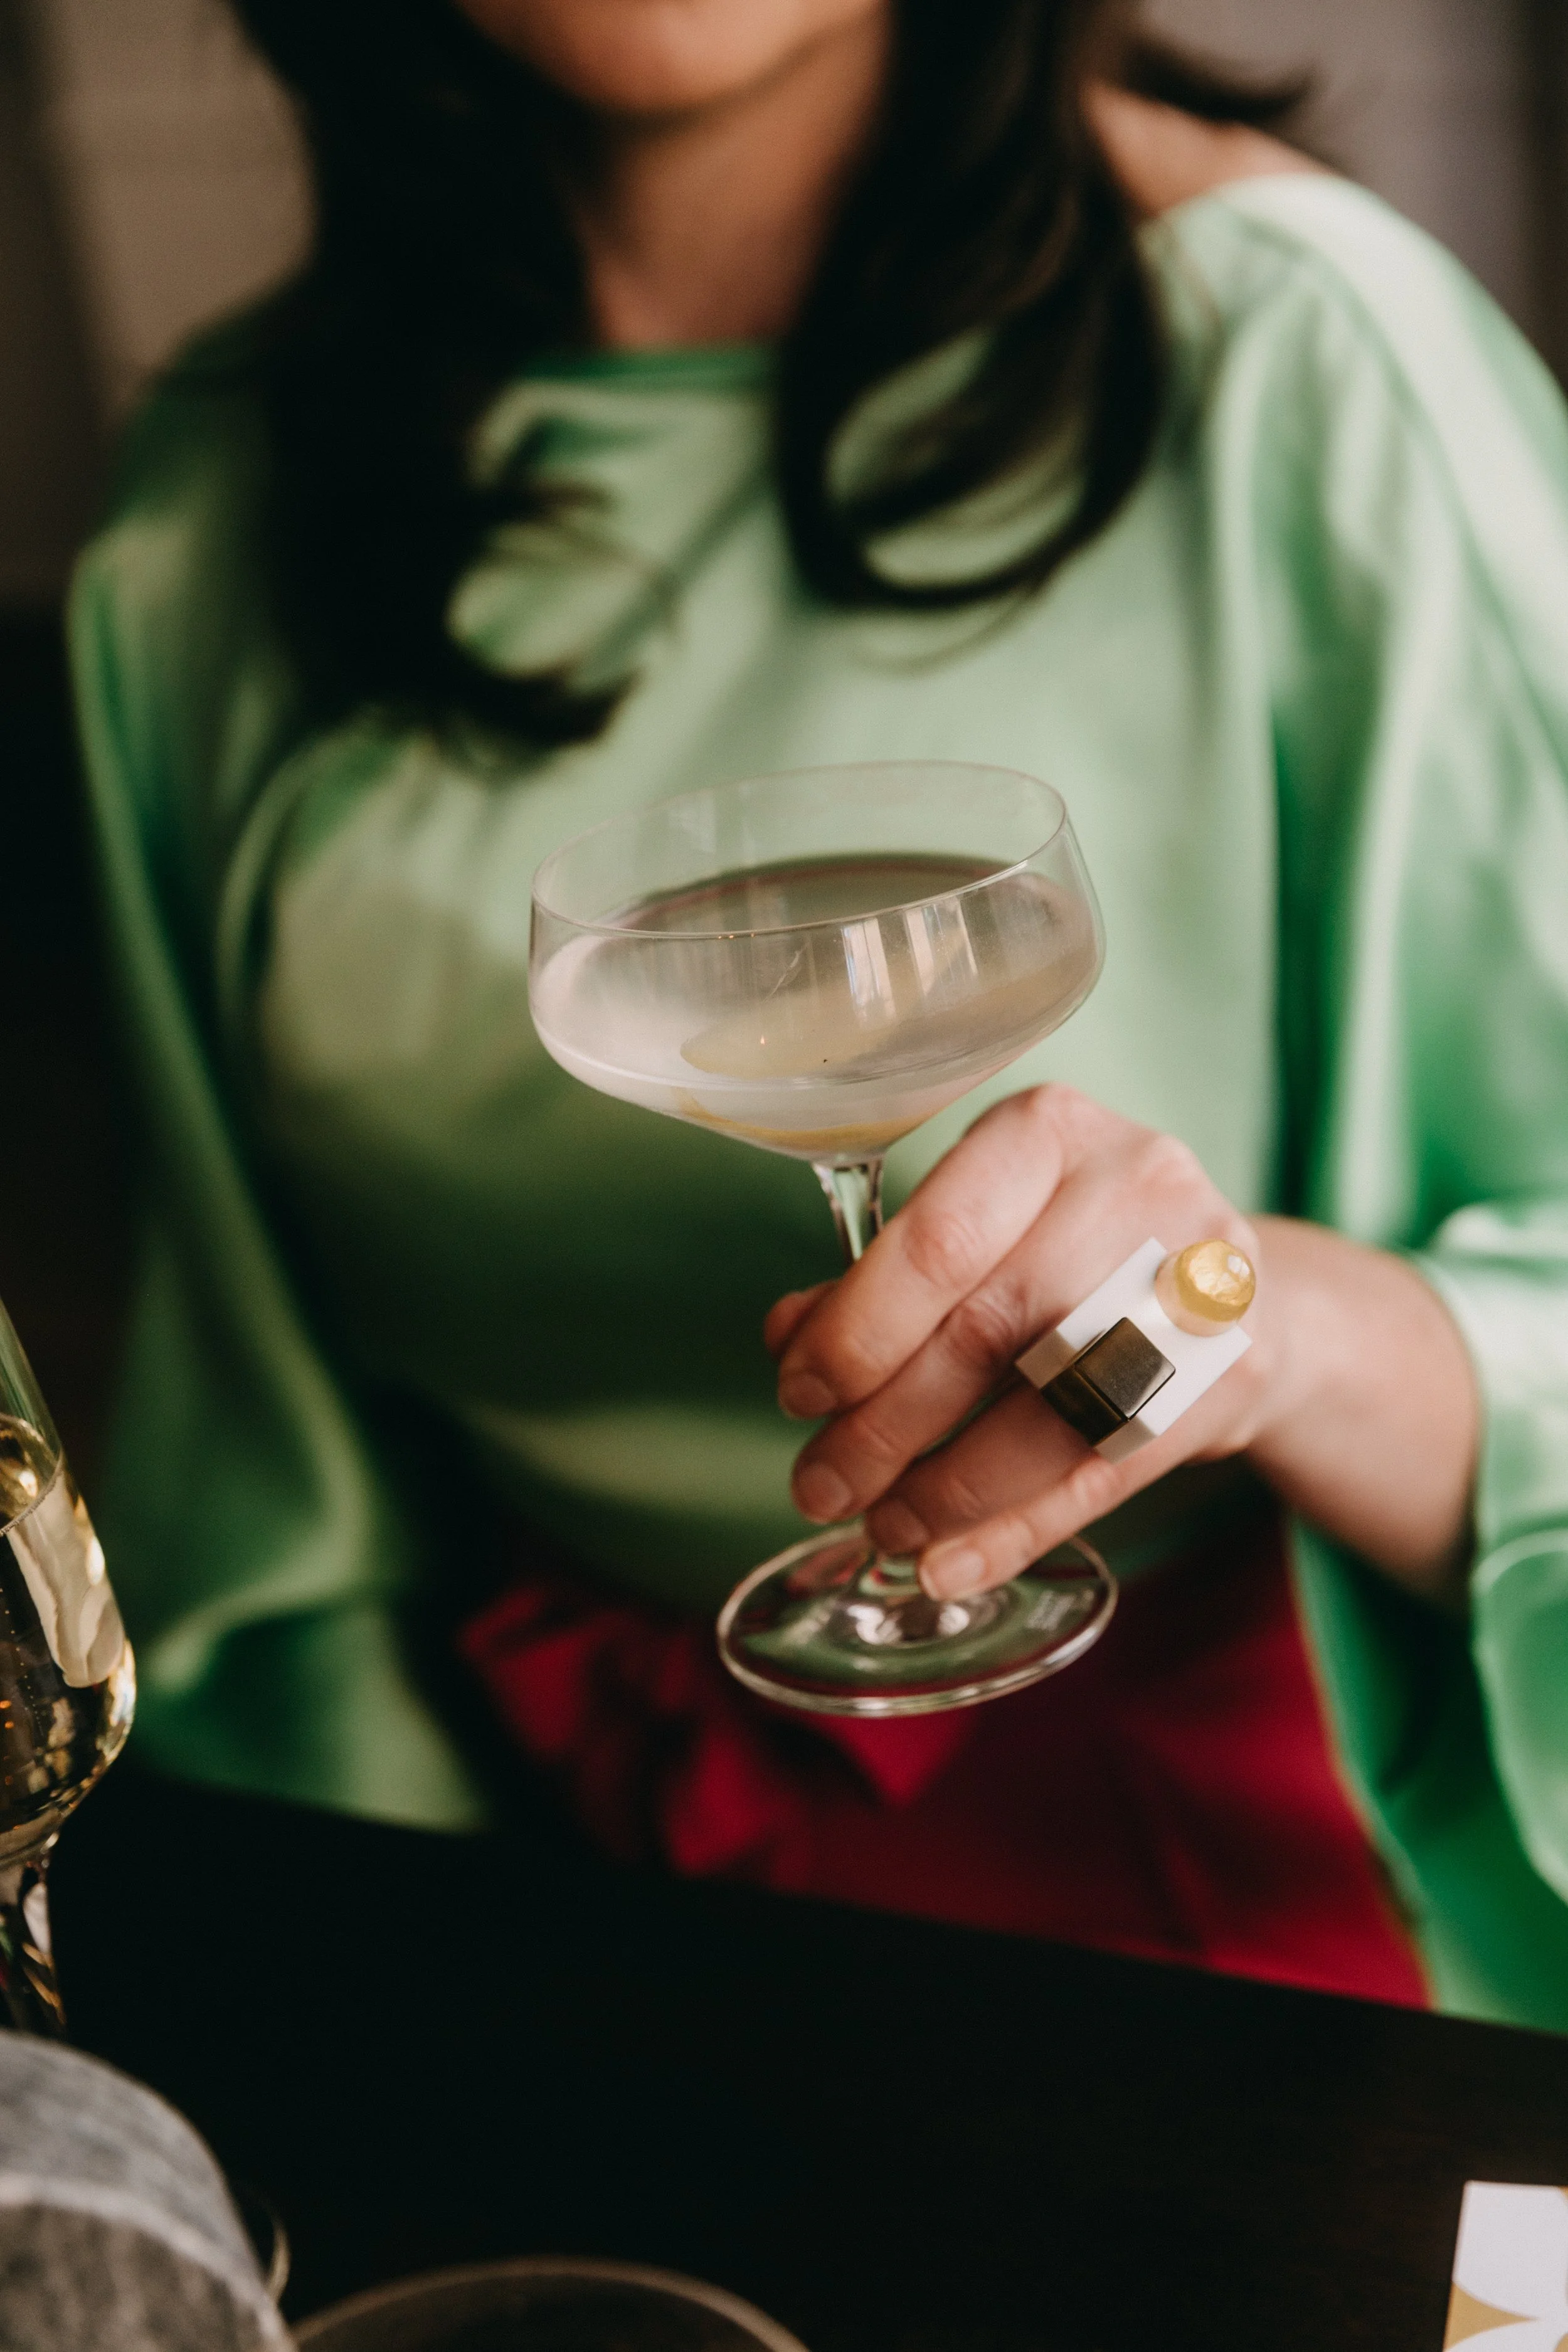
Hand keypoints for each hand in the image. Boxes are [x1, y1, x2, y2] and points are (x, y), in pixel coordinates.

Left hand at [766, 1087, 1476, 1604]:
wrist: (1246, 1289)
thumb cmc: (1075, 1246)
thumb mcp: (986, 1224)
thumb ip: (887, 1276)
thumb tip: (792, 1337)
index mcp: (1049, 1131)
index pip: (938, 1239)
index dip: (857, 1330)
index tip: (800, 1392)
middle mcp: (1134, 1189)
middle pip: (987, 1330)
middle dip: (883, 1425)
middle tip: (819, 1486)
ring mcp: (1196, 1285)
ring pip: (1048, 1413)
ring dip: (945, 1490)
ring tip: (882, 1527)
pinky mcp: (1229, 1380)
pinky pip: (1103, 1474)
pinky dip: (1013, 1530)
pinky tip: (949, 1567)